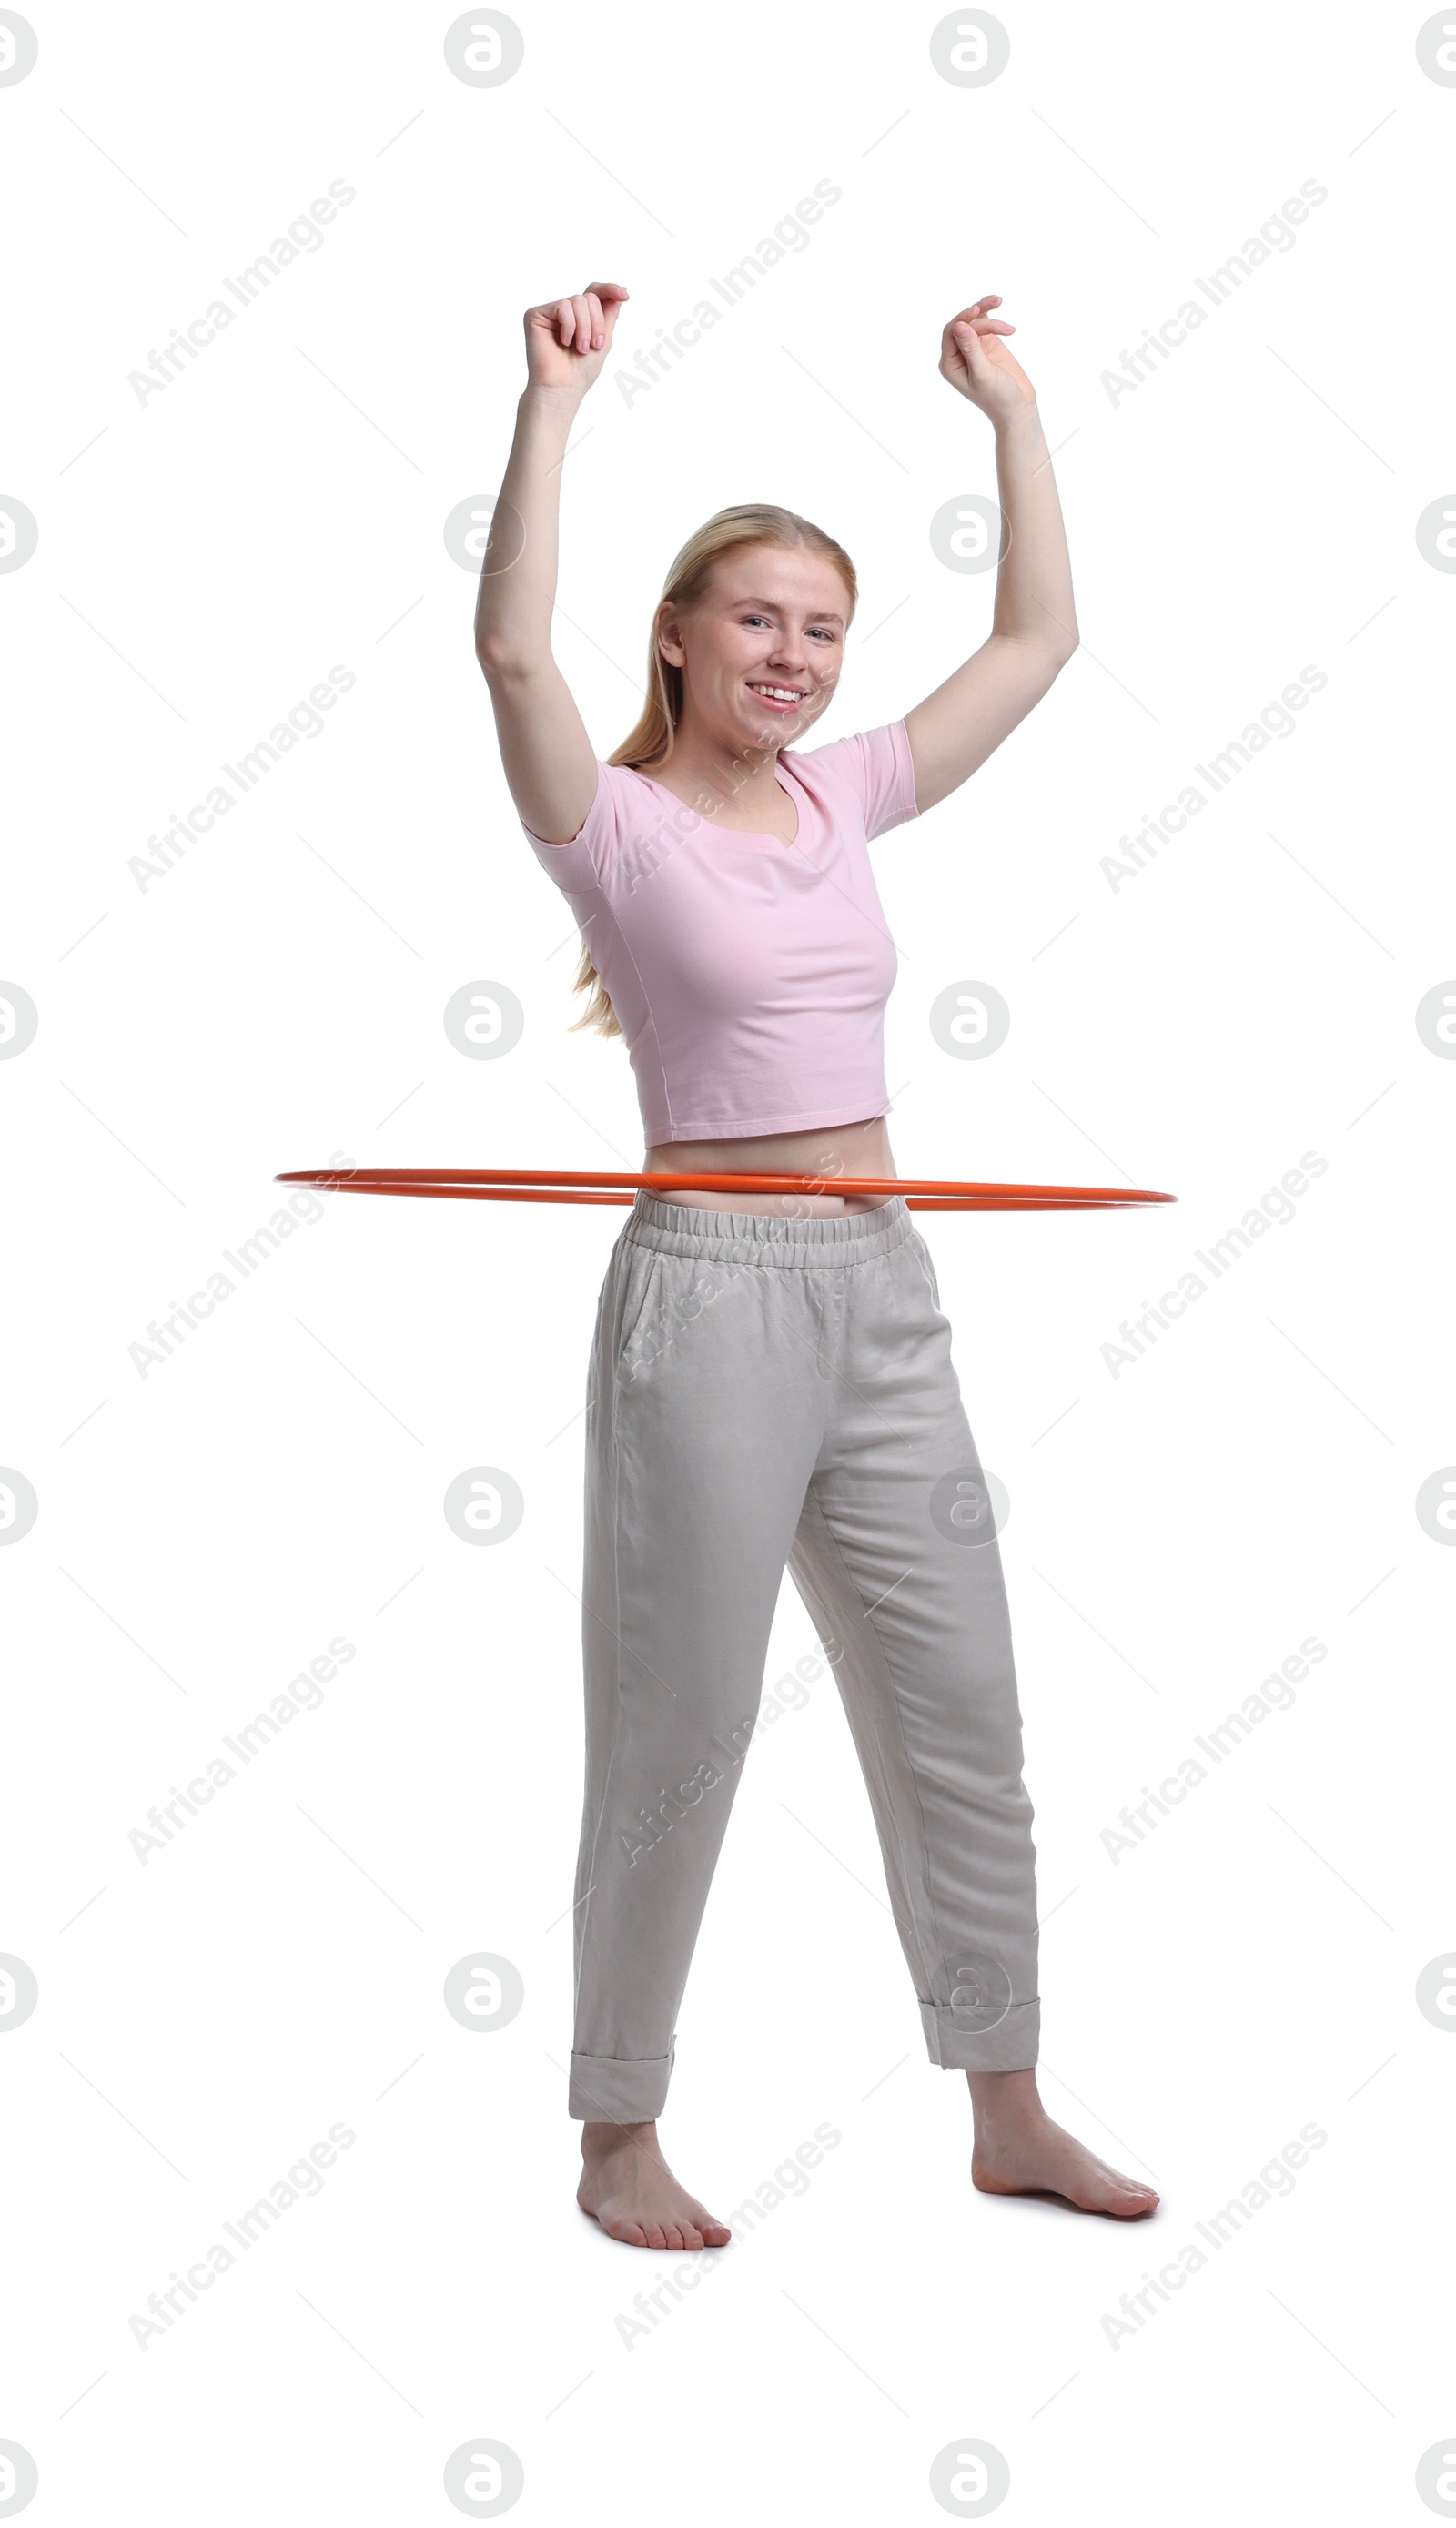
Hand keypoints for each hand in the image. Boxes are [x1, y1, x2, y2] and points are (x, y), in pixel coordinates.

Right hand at [524, 282, 628, 397]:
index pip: (595, 293)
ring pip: (578, 301)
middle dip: (597, 323)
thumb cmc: (580, 371)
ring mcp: (550, 312)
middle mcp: (565, 312)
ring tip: (579, 348)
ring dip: (585, 328)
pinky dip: (569, 326)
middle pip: (589, 298)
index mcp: (580, 317)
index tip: (625, 295)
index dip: (610, 289)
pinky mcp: (536, 314)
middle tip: (594, 346)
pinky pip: (563, 306)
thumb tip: (620, 291)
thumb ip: (609, 314)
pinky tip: (563, 342)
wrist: (562, 388)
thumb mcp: (604, 339)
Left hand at [939, 295, 1036, 422]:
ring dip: (989, 314)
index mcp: (949, 364)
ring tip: (1006, 316)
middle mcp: (957, 354)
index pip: (950, 332)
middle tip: (1004, 329)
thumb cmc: (998, 397)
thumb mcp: (983, 374)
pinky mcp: (987, 343)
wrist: (1017, 408)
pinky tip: (999, 303)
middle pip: (964, 324)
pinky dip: (992, 313)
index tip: (978, 311)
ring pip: (976, 320)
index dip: (962, 318)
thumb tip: (959, 325)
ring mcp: (973, 347)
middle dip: (982, 320)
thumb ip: (971, 349)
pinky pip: (985, 321)